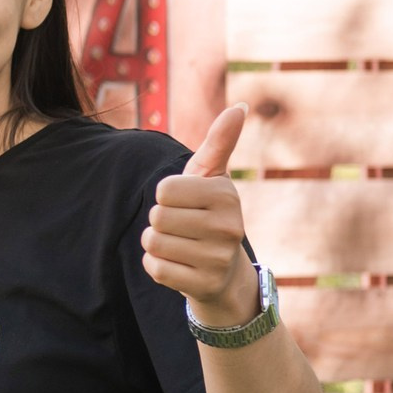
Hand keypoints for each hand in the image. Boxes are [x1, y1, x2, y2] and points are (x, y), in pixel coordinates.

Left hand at [142, 104, 258, 329]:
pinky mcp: (203, 285)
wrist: (224, 272)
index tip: (185, 203)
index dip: (166, 196)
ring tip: (180, 245)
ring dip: (156, 244)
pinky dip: (157, 267)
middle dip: (160, 221)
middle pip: (157, 216)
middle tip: (182, 227)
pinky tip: (178, 266)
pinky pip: (155, 269)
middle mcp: (229, 228)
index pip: (164, 189)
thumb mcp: (212, 177)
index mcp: (227, 195)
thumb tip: (239, 107)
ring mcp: (218, 259)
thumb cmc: (209, 213)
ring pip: (153, 243)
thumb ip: (219, 142)